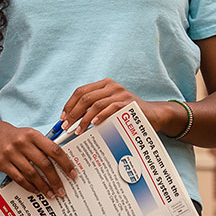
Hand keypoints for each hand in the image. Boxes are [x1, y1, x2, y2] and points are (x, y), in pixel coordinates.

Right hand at [0, 119, 75, 196]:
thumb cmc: (17, 137)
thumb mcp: (31, 135)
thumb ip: (45, 146)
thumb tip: (63, 164)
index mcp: (33, 134)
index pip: (54, 150)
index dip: (65, 163)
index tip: (73, 174)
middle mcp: (22, 143)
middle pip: (44, 164)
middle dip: (55, 180)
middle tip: (61, 190)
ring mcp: (11, 153)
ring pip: (32, 174)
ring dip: (43, 186)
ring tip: (51, 193)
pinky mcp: (2, 163)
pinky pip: (19, 178)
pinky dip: (29, 186)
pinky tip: (36, 190)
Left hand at [59, 79, 180, 135]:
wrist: (153, 115)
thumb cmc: (127, 114)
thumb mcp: (109, 108)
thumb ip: (93, 110)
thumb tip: (72, 122)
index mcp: (103, 84)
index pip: (80, 91)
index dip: (69, 104)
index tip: (62, 118)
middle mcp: (111, 86)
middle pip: (85, 97)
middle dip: (73, 113)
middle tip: (65, 127)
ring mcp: (120, 93)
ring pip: (95, 104)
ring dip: (84, 119)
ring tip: (77, 130)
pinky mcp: (128, 103)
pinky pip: (110, 108)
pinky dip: (100, 116)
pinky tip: (93, 125)